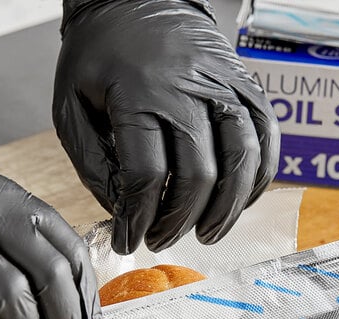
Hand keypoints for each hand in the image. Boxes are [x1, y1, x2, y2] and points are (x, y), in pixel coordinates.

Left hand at [53, 0, 279, 254]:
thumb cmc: (101, 56)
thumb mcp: (72, 106)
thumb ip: (94, 163)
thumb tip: (125, 211)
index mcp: (137, 94)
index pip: (146, 176)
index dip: (138, 219)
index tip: (131, 241)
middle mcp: (188, 90)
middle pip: (198, 177)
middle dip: (180, 221)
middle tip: (163, 239)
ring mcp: (225, 87)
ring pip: (242, 163)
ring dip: (226, 211)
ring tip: (207, 234)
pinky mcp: (248, 87)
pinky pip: (267, 140)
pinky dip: (258, 179)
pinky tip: (238, 201)